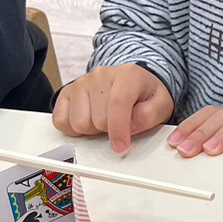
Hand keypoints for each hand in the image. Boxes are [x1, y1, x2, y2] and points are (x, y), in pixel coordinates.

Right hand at [53, 64, 173, 153]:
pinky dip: (74, 129)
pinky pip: (61, 121)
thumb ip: (150, 115)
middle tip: (119, 124)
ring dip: (92, 130)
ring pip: (78, 123)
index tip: (121, 146)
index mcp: (127, 75)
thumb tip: (130, 127)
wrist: (133, 82)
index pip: (117, 103)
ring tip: (105, 121)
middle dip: (109, 130)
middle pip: (97, 119)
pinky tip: (89, 120)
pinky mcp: (67, 93)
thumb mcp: (161, 104)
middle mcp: (101, 76)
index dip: (118, 129)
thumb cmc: (145, 94)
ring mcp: (81, 83)